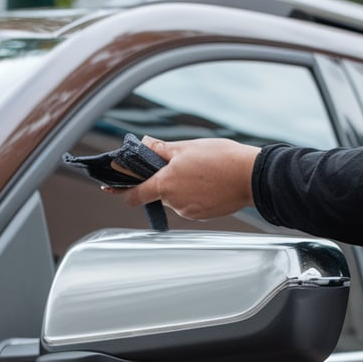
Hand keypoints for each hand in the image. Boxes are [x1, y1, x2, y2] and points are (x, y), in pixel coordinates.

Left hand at [105, 136, 259, 219]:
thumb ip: (161, 150)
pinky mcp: (202, 216)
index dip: (121, 191)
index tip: (110, 188)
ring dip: (182, 187)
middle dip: (165, 180)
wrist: (252, 176)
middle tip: (183, 165)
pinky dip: (195, 194)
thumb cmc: (221, 158)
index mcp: (165, 183)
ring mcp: (188, 211)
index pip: (134, 194)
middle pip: (158, 192)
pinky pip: (190, 204)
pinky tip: (210, 183)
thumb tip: (143, 146)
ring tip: (203, 172)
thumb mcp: (187, 147)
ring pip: (176, 198)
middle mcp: (174, 201)